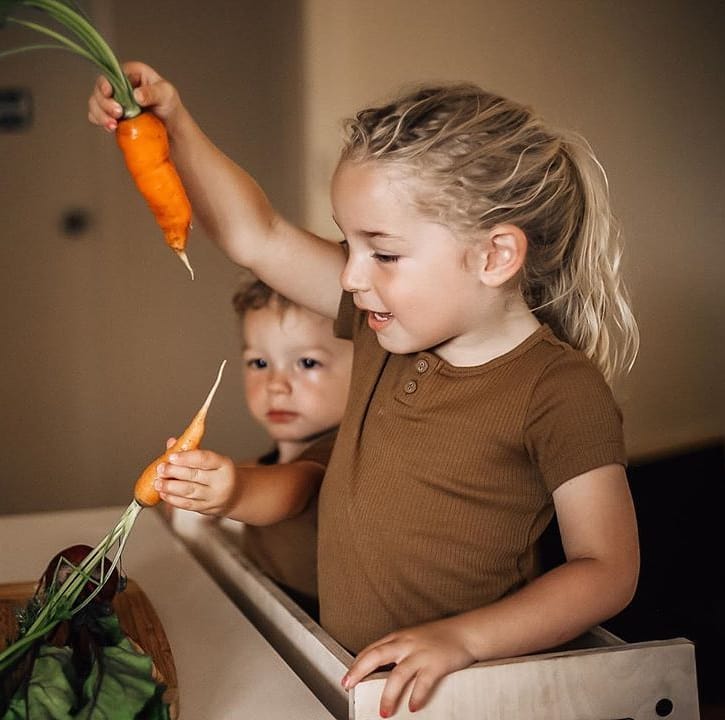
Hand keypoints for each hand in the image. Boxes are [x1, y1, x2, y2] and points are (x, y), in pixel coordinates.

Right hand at [87, 61, 179, 131]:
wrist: (171, 126)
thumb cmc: (169, 105)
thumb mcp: (166, 94)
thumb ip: (152, 93)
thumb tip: (136, 95)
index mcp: (131, 73)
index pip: (112, 74)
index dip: (106, 83)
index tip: (109, 93)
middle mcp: (119, 84)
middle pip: (100, 89)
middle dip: (104, 102)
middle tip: (118, 114)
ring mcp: (114, 99)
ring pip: (95, 102)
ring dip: (100, 114)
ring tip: (113, 125)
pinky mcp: (112, 114)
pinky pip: (97, 115)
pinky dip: (100, 121)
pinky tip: (110, 128)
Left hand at [154, 447, 237, 516]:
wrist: (234, 495)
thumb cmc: (219, 473)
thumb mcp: (212, 460)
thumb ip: (191, 452)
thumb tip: (171, 442)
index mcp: (224, 464)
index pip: (205, 459)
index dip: (187, 457)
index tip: (172, 456)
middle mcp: (222, 481)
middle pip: (195, 475)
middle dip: (174, 472)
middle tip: (161, 468)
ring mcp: (214, 497)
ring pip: (189, 491)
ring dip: (170, 487)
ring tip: (158, 482)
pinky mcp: (206, 509)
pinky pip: (187, 504)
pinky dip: (173, 499)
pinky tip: (164, 493)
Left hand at [341, 618, 475, 715]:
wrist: (465, 632)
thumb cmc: (438, 637)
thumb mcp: (413, 638)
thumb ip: (397, 649)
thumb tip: (378, 668)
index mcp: (399, 637)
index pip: (372, 649)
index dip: (357, 664)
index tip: (346, 678)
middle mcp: (406, 644)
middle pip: (377, 656)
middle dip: (360, 672)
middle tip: (349, 686)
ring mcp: (421, 653)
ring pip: (398, 674)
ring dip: (389, 694)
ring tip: (384, 711)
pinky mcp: (436, 664)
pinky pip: (423, 682)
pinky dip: (417, 696)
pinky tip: (412, 707)